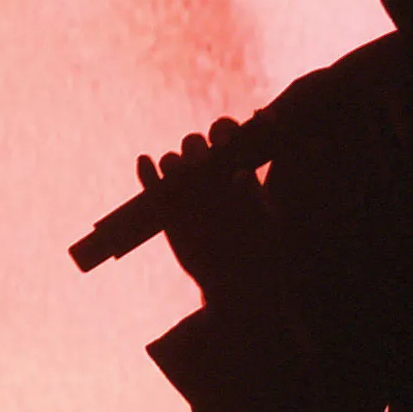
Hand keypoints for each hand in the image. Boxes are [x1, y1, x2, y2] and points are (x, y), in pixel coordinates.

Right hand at [136, 117, 279, 299]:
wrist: (238, 282)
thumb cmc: (262, 249)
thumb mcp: (267, 224)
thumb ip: (255, 199)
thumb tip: (241, 174)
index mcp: (236, 168)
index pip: (225, 134)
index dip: (224, 129)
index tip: (227, 139)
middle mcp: (209, 175)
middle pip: (194, 144)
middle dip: (196, 146)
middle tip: (204, 159)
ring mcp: (186, 191)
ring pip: (172, 162)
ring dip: (173, 161)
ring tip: (179, 169)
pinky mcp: (166, 210)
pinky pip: (152, 185)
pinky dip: (146, 172)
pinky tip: (145, 162)